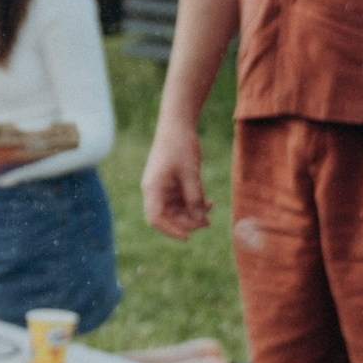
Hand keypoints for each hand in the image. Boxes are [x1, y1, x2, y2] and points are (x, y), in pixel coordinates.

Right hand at [142, 113, 210, 240]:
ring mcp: (162, 187)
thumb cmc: (180, 146)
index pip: (155, 218)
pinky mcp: (171, 183)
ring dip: (192, 213)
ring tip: (210, 209)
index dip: (170, 231)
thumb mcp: (190, 173)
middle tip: (207, 222)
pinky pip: (181, 200)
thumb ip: (194, 196)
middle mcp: (155, 190)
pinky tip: (208, 202)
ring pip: (175, 210)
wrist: (178, 125)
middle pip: (167, 217)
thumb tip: (199, 219)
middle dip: (187, 222)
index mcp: (153, 188)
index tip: (187, 237)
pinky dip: (193, 203)